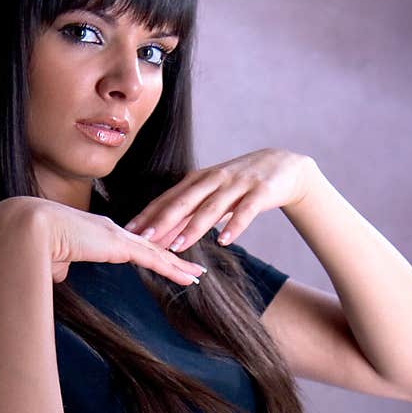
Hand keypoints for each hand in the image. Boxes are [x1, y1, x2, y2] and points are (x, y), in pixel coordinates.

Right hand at [0, 196, 207, 285]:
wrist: (29, 228)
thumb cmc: (33, 244)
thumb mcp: (51, 258)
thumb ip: (60, 265)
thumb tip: (57, 274)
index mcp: (95, 232)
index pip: (128, 243)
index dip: (145, 250)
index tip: (159, 256)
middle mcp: (110, 230)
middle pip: (149, 244)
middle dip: (171, 255)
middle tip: (190, 265)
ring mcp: (117, 236)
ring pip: (157, 252)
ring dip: (179, 265)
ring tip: (198, 275)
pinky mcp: (119, 245)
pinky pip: (154, 259)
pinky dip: (173, 269)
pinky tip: (189, 277)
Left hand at [122, 149, 317, 251]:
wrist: (283, 166)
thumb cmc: (240, 184)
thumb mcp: (211, 195)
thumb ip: (188, 214)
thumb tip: (160, 236)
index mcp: (198, 180)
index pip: (167, 198)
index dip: (148, 215)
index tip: (128, 231)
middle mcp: (214, 180)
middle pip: (184, 201)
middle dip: (162, 220)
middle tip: (144, 238)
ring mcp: (237, 185)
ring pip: (212, 207)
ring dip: (194, 228)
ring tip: (178, 246)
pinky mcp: (260, 192)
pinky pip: (246, 211)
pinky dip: (234, 225)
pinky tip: (225, 241)